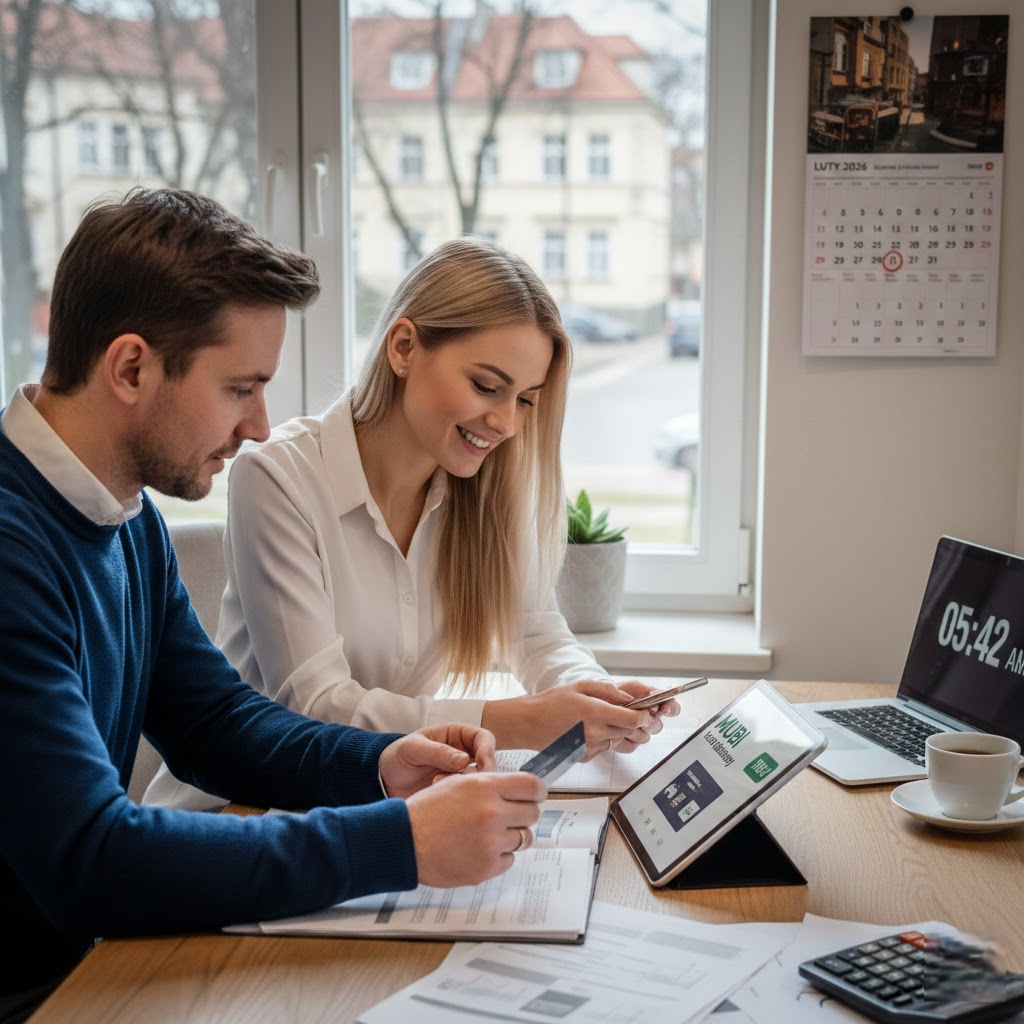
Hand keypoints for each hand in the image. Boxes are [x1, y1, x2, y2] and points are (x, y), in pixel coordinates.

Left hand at [379, 723, 496, 798]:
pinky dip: (461, 799)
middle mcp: (464, 754)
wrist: (385, 782)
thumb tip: (465, 760)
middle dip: (481, 774)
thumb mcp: (413, 749)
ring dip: (467, 787)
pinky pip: (469, 797)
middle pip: (489, 763)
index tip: (482, 765)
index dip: (488, 751)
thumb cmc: (398, 757)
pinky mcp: (457, 794)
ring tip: (439, 786)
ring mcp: (461, 775)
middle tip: (463, 782)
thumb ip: (437, 752)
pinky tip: (443, 800)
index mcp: (457, 735)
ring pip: (481, 782)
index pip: (485, 738)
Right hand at [406, 771, 545, 887]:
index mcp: (485, 787)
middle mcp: (492, 813)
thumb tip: (516, 789)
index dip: (537, 791)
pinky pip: (509, 860)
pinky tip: (480, 850)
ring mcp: (491, 842)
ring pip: (524, 838)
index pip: (533, 786)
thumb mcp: (457, 783)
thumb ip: (489, 784)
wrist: (404, 841)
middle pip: (532, 813)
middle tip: (509, 816)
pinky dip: (499, 856)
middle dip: (523, 814)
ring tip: (491, 835)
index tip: (535, 796)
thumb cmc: (426, 811)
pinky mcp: (486, 867)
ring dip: (512, 836)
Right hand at [481, 680, 655, 758]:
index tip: (647, 711)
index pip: (633, 719)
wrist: (529, 724)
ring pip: (618, 739)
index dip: (645, 716)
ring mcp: (590, 747)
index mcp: (595, 712)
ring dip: (618, 730)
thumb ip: (607, 690)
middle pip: (629, 731)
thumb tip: (628, 697)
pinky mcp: (585, 756)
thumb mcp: (580, 686)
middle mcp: (594, 732)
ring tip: (604, 719)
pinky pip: (604, 747)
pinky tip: (590, 729)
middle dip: (635, 723)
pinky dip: (604, 739)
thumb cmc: (551, 702)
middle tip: (632, 713)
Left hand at [612, 681, 680, 752]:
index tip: (664, 708)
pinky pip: (630, 746)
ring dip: (633, 730)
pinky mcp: (627, 743)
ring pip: (644, 737)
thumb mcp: (627, 686)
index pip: (671, 708)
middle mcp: (647, 719)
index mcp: (651, 703)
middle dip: (649, 722)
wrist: (593, 703)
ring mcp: (637, 732)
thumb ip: (641, 689)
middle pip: (658, 726)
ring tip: (620, 722)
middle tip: (640, 717)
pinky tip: (614, 731)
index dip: (671, 709)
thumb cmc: (611, 692)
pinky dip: (622, 740)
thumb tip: (655, 694)